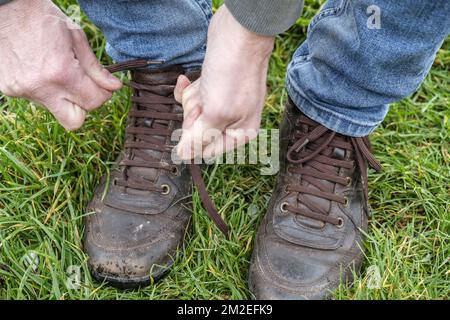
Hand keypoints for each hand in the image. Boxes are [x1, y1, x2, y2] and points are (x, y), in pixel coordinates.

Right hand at [0, 0, 121, 129]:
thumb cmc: (40, 17)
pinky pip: (36, 98)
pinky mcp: (8, 90)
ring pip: (55, 109)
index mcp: (61, 72)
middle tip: (83, 87)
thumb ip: (95, 67)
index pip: (93, 102)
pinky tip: (39, 68)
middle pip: (74, 121)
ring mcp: (22, 90)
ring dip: (63, 95)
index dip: (103, 94)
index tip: (103, 85)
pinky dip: (44, 88)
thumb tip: (114, 86)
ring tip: (56, 69)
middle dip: (83, 106)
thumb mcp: (74, 36)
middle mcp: (41, 87)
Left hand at [174, 4, 273, 159]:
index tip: (197, 121)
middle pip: (198, 131)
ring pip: (193, 114)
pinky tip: (187, 78)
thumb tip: (183, 156)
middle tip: (204, 100)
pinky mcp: (213, 88)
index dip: (195, 138)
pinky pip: (193, 98)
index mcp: (240, 133)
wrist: (237, 34)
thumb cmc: (233, 74)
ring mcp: (222, 103)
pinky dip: (188, 89)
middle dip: (194, 115)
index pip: (207, 150)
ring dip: (192, 99)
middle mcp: (233, 121)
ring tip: (206, 84)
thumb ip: (199, 138)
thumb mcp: (216, 113)